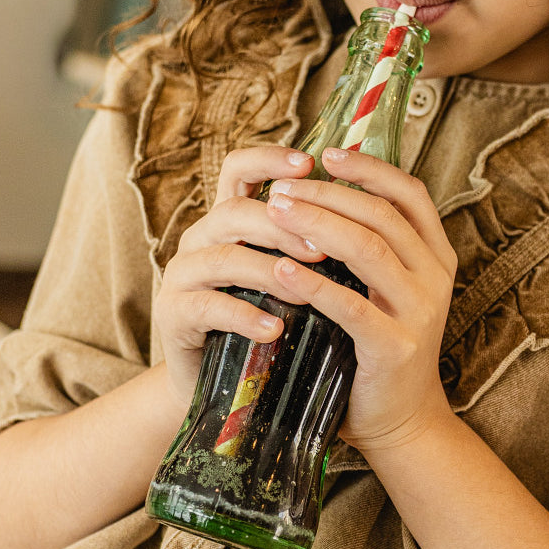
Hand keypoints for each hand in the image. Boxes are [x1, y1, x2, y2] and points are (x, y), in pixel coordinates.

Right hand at [152, 145, 326, 409]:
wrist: (229, 389)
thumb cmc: (271, 323)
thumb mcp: (292, 276)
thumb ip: (312, 244)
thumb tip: (374, 215)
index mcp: (229, 220)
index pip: (239, 170)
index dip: (269, 159)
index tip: (309, 162)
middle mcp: (200, 238)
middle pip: (236, 212)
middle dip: (284, 227)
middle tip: (325, 249)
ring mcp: (182, 275)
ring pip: (223, 258)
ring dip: (270, 272)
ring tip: (308, 293)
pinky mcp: (174, 314)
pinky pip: (208, 306)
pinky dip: (245, 316)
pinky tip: (275, 330)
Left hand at [263, 145, 457, 451]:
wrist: (401, 421)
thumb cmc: (377, 349)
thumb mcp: (385, 290)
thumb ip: (369, 248)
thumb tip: (321, 194)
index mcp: (435, 256)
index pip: (409, 193)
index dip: (369, 168)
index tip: (328, 153)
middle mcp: (435, 278)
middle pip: (382, 214)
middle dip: (328, 194)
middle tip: (282, 189)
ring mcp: (419, 312)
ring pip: (368, 249)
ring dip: (317, 225)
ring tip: (276, 213)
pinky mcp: (395, 347)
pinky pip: (350, 305)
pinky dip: (313, 283)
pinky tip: (282, 269)